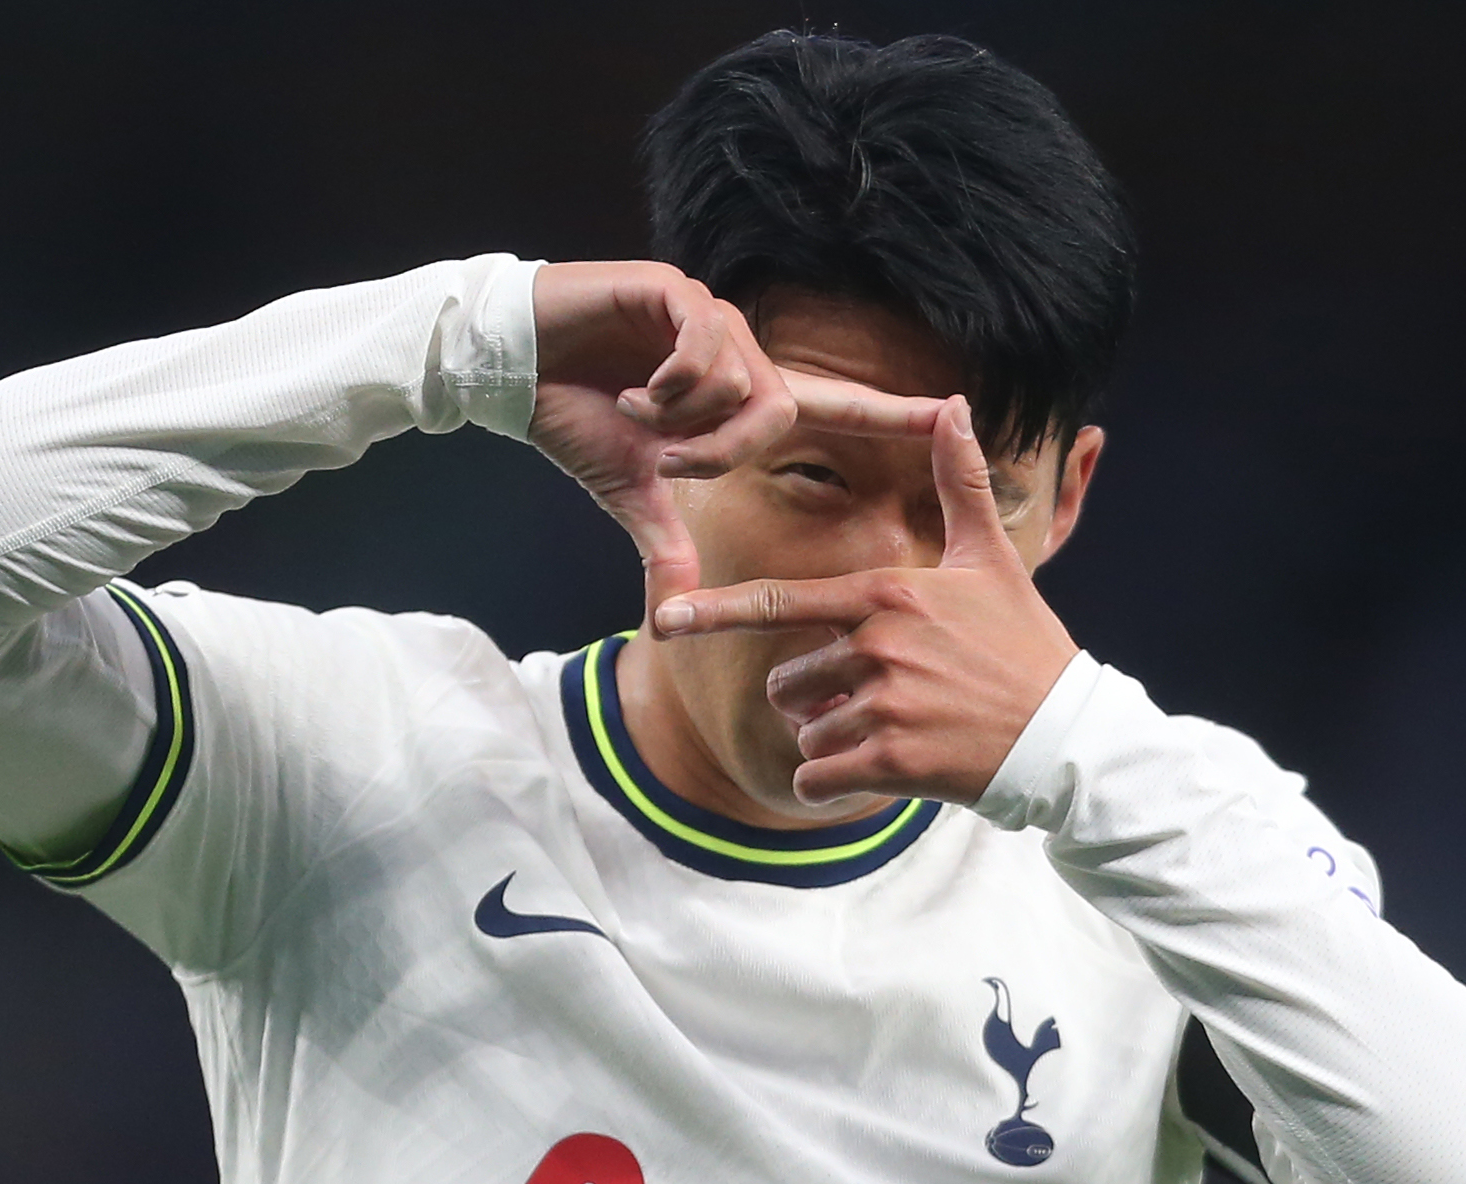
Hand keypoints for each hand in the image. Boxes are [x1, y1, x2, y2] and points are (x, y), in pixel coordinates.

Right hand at [525, 261, 947, 625]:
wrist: (511, 367)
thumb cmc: (574, 419)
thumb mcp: (630, 491)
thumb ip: (666, 541)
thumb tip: (676, 610)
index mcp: (740, 394)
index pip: (836, 404)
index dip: (893, 412)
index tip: (953, 413)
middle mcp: (739, 351)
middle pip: (780, 409)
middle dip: (722, 449)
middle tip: (667, 457)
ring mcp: (709, 318)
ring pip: (744, 381)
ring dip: (687, 416)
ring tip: (637, 411)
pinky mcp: (674, 291)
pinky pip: (705, 346)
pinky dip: (669, 382)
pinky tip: (631, 386)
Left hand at [651, 398, 1080, 805]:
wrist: (1066, 736)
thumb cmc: (1026, 645)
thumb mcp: (993, 559)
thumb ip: (960, 482)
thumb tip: (955, 404)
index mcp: (887, 595)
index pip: (781, 601)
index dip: (717, 611)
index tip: (666, 618)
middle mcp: (878, 646)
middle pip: (787, 682)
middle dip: (814, 699)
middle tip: (874, 702)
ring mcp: (884, 705)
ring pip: (806, 733)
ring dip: (833, 742)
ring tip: (894, 733)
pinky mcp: (893, 763)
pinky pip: (818, 780)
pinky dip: (832, 786)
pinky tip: (877, 774)